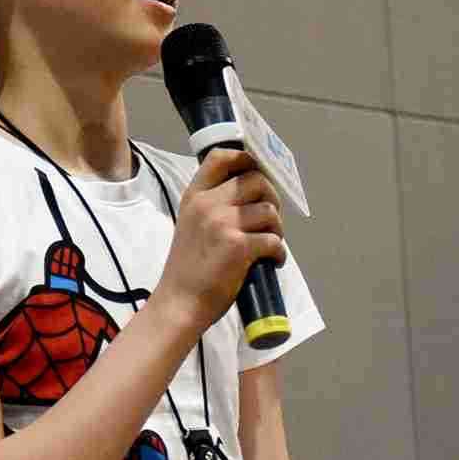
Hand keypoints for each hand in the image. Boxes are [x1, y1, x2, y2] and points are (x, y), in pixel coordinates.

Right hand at [155, 148, 284, 332]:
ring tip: (269, 244)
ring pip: (269, 211)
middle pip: (256, 181)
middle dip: (272, 198)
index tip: (258, 173)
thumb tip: (254, 195)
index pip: (221, 157)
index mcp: (194, 196)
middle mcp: (208, 204)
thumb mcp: (191, 225)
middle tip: (270, 220)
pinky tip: (272, 261)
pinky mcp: (239, 247)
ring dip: (277, 228)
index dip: (246, 159)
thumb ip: (213, 206)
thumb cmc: (188, 269)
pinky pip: (274, 240)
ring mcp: (223, 224)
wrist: (179, 303)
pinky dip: (278, 253)